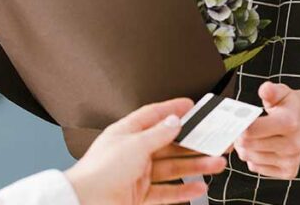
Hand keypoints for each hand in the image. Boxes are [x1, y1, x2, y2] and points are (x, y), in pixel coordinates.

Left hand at [65, 98, 227, 204]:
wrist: (84, 203)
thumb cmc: (99, 171)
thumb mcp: (133, 145)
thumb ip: (157, 134)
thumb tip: (174, 121)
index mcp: (126, 133)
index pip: (153, 115)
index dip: (172, 109)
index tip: (191, 106)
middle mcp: (132, 152)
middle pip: (168, 144)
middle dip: (193, 143)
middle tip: (214, 140)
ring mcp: (136, 175)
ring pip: (172, 168)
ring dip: (194, 166)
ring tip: (215, 164)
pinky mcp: (139, 195)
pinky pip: (166, 191)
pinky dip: (183, 190)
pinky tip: (198, 187)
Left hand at [234, 82, 299, 179]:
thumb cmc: (290, 107)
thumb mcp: (282, 93)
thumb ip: (271, 91)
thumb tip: (265, 89)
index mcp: (289, 123)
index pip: (250, 130)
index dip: (238, 125)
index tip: (234, 120)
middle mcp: (292, 144)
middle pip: (247, 145)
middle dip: (238, 136)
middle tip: (241, 127)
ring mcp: (291, 161)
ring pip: (249, 158)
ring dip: (244, 147)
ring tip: (252, 136)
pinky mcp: (289, 172)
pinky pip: (256, 168)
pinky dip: (253, 158)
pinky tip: (261, 147)